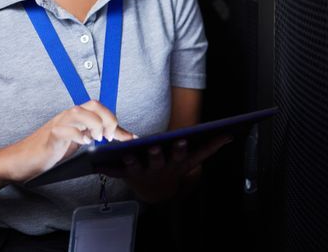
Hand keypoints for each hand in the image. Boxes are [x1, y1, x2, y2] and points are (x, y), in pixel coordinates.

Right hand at [0, 99, 137, 182]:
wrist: (22, 161)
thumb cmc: (51, 152)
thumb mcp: (78, 144)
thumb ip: (97, 138)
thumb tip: (123, 139)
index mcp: (76, 117)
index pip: (99, 108)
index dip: (116, 119)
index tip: (131, 137)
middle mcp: (68, 116)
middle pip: (92, 104)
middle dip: (107, 118)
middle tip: (111, 137)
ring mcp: (58, 124)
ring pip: (79, 112)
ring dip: (94, 124)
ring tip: (99, 139)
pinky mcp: (50, 136)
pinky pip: (64, 129)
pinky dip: (77, 135)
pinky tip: (84, 143)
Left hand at [99, 134, 233, 203]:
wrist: (156, 191)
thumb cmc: (174, 166)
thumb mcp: (192, 159)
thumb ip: (210, 147)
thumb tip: (230, 134)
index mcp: (177, 164)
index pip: (183, 157)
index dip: (183, 150)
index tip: (183, 140)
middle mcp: (161, 170)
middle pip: (160, 161)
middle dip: (158, 155)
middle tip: (155, 147)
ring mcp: (144, 173)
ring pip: (137, 167)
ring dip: (132, 161)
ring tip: (126, 152)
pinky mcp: (127, 176)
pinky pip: (116, 172)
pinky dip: (106, 168)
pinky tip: (97, 162)